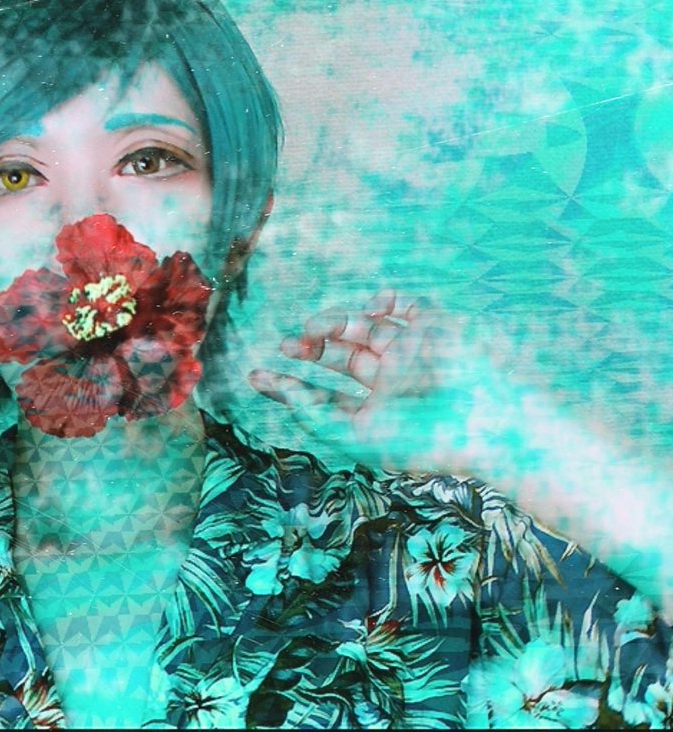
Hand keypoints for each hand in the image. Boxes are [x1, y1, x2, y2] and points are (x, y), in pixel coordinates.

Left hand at [249, 289, 475, 470]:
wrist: (484, 424)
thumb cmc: (422, 440)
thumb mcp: (355, 434)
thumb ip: (314, 414)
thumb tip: (284, 392)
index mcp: (374, 411)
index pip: (323, 393)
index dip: (288, 384)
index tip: (255, 377)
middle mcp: (391, 379)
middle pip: (338, 355)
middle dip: (308, 348)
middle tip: (284, 346)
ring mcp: (412, 351)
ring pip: (362, 326)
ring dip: (332, 322)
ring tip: (312, 331)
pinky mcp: (433, 327)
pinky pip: (402, 304)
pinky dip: (381, 299)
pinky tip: (364, 309)